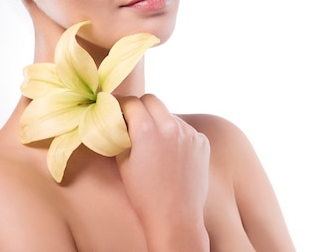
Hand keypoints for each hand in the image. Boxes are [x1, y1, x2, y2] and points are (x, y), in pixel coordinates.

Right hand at [116, 94, 209, 249]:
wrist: (176, 217)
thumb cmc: (144, 194)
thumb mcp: (123, 162)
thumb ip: (122, 135)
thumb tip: (118, 120)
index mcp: (147, 130)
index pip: (131, 102)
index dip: (121, 105)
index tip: (117, 110)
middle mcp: (170, 126)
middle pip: (152, 100)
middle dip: (140, 107)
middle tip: (134, 120)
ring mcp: (189, 133)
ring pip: (169, 114)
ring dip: (159, 121)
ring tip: (154, 143)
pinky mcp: (202, 141)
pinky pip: (184, 128)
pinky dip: (175, 134)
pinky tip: (171, 154)